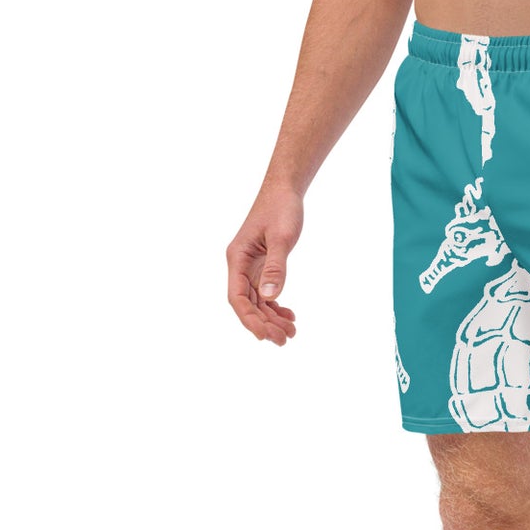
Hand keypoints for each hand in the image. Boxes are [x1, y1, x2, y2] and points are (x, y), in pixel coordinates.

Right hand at [227, 185, 302, 345]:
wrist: (284, 189)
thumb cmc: (281, 208)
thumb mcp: (282, 238)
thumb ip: (276, 267)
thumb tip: (271, 296)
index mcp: (237, 258)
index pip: (238, 298)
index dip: (249, 320)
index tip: (265, 336)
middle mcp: (239, 265)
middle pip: (247, 304)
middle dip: (263, 324)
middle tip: (285, 339)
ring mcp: (249, 266)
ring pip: (256, 301)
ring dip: (271, 318)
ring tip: (292, 332)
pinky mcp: (261, 265)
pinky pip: (264, 292)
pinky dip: (275, 306)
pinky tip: (290, 315)